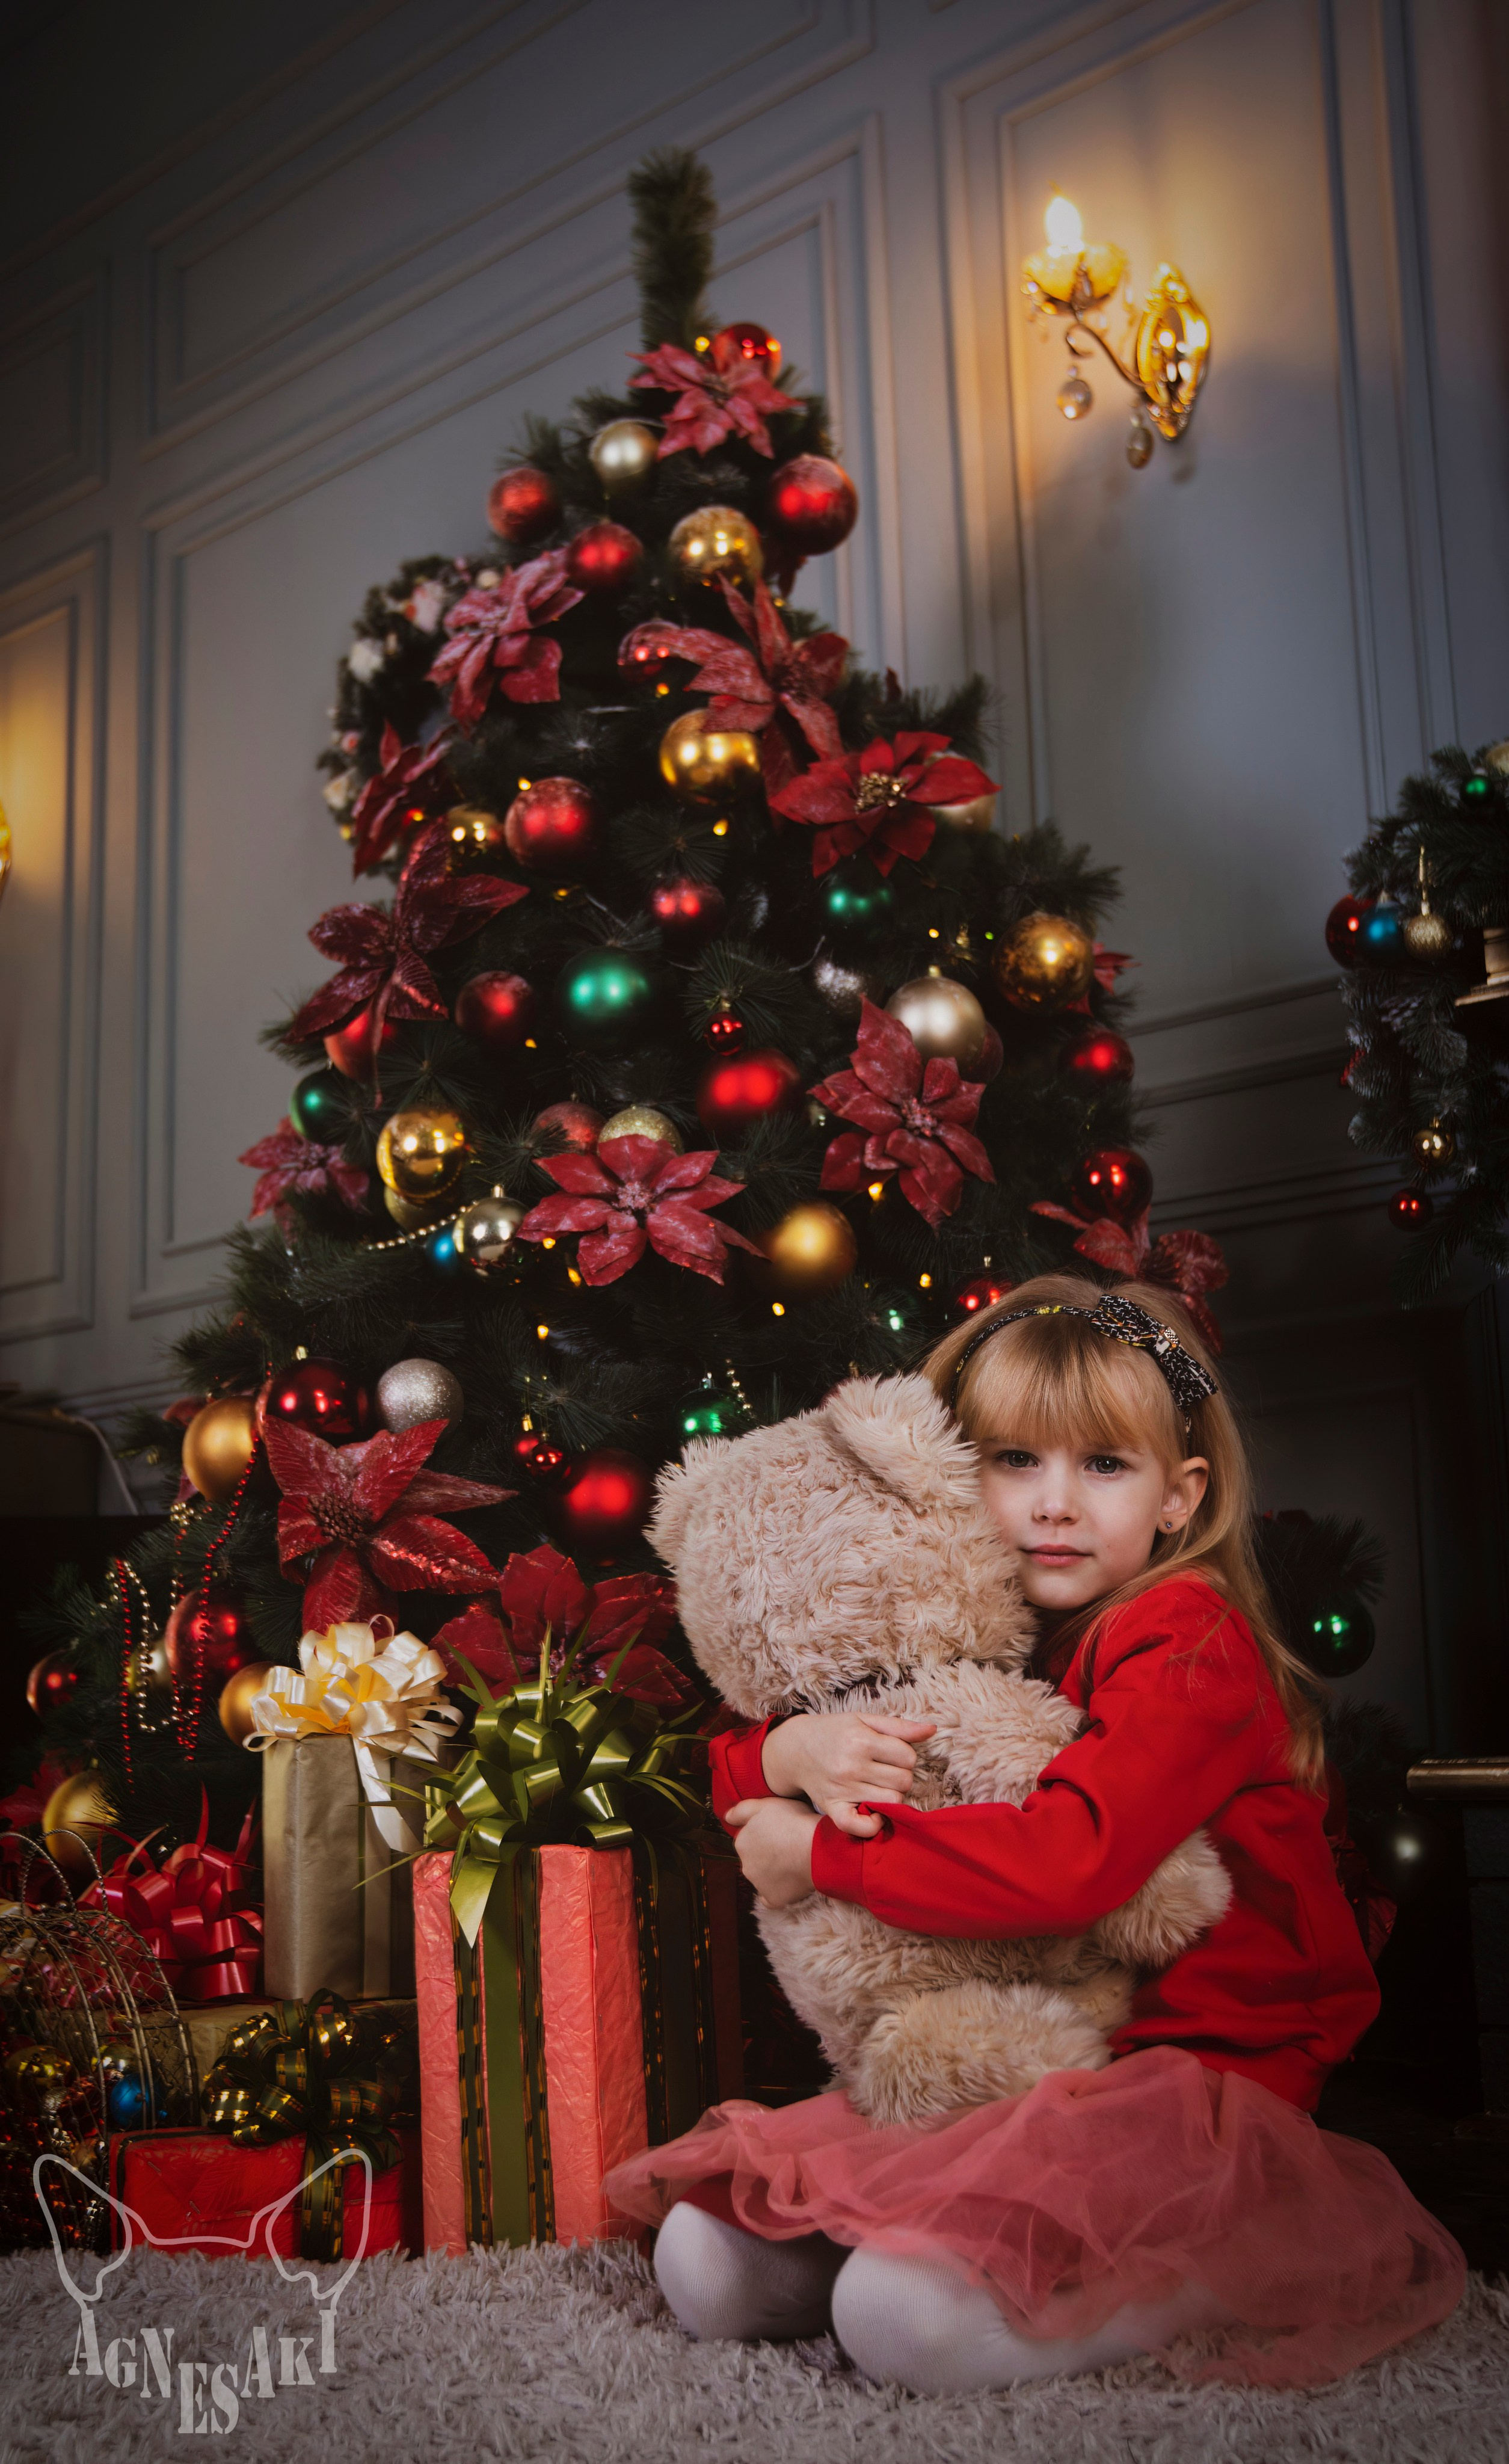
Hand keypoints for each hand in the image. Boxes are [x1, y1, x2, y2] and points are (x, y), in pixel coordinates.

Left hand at [725, 1797, 820, 1906]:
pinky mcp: (773, 1899)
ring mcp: (759, 1884)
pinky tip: (788, 1883)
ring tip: (794, 1861)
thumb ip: (742, 1810)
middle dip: (766, 1854)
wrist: (816, 1850)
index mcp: (742, 1842)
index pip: (748, 1839)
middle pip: (754, 1859)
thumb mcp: (765, 1805)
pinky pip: (771, 1897)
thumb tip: (727, 1817)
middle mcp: (745, 1865)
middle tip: (787, 1845)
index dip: (763, 1834)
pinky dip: (777, 1891)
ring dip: (773, 1871)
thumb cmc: (793, 1823)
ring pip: (762, 1877)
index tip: (778, 1831)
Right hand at [761, 1710, 935, 1837]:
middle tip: (886, 1770)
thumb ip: (899, 1726)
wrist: (793, 1749)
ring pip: (891, 1802)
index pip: (908, 1757)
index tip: (893, 1754)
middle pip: (903, 1781)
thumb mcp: (864, 1720)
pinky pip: (861, 1826)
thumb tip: (931, 1730)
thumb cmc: (833, 1732)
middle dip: (900, 1775)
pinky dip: (873, 1824)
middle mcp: (851, 1766)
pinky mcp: (832, 1808)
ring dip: (892, 1796)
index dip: (906, 1756)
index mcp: (861, 1740)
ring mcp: (842, 1789)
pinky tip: (874, 1813)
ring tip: (879, 1786)